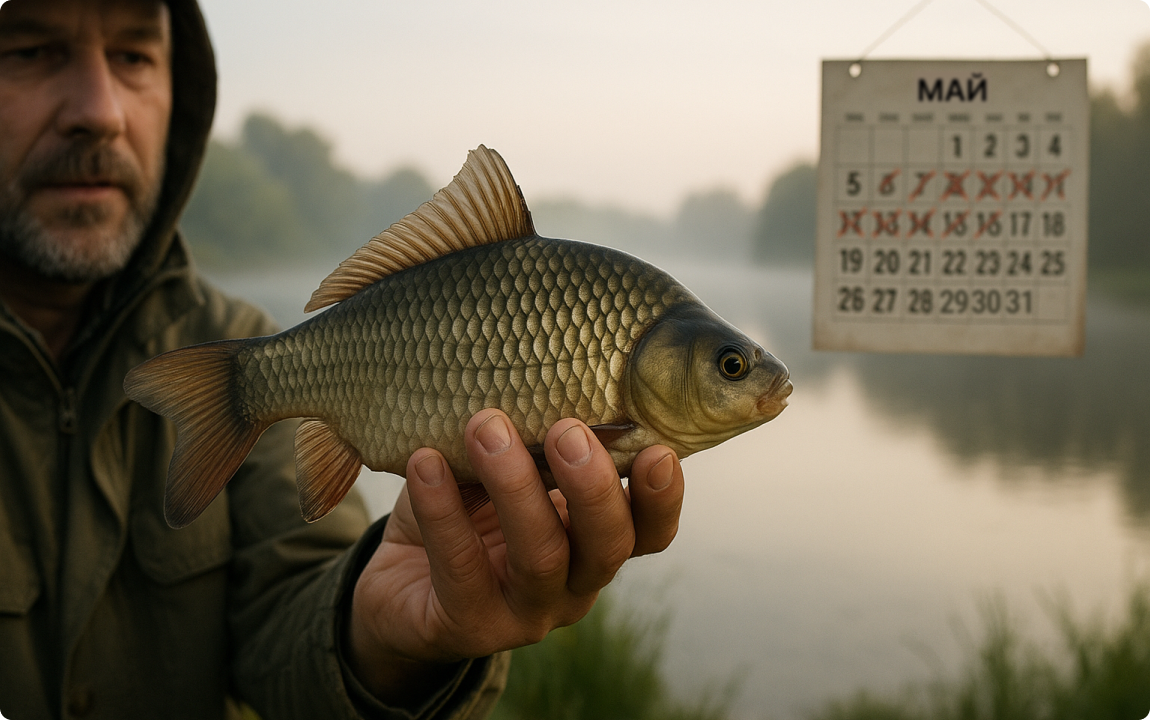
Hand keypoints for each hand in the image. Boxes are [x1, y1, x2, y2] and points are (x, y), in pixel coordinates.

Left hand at [345, 409, 683, 703]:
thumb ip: (530, 444)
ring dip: (516, 488)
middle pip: (608, 547)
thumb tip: (534, 383)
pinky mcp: (468, 627)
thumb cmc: (466, 512)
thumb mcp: (506, 474)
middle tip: (566, 431)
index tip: (657, 451)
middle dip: (592, 487)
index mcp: (593, 544)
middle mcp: (573, 586)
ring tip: (486, 429)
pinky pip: (461, 568)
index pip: (649, 533)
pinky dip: (443, 510)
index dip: (662, 499)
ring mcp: (524, 614)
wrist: (397, 584)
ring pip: (541, 557)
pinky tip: (426, 463)